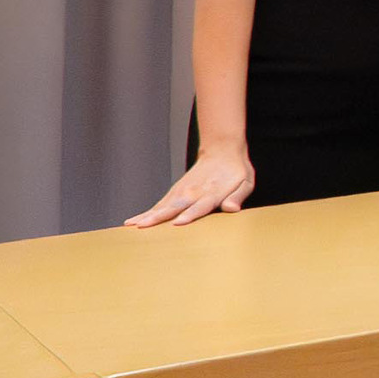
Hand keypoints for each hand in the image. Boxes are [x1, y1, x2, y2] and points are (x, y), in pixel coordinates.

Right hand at [128, 145, 257, 226]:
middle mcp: (194, 192)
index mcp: (213, 192)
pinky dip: (146, 212)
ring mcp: (182, 191)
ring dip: (148, 215)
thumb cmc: (236, 171)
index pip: (201, 205)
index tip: (179, 222)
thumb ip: (238, 196)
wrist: (222, 151)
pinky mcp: (175, 192)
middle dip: (160, 217)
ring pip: (163, 205)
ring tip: (133, 225)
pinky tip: (133, 222)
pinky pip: (159, 205)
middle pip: (176, 206)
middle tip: (144, 226)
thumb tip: (232, 208)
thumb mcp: (245, 182)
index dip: (191, 214)